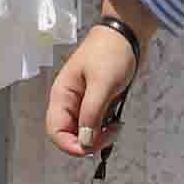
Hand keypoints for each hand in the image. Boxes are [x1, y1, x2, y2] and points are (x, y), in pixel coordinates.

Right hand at [46, 25, 138, 156]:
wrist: (128, 33)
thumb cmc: (111, 52)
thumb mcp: (102, 84)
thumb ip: (91, 114)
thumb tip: (84, 141)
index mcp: (62, 95)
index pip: (55, 130)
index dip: (70, 145)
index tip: (91, 149)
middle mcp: (69, 101)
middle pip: (69, 134)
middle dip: (88, 141)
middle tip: (110, 135)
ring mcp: (83, 101)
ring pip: (84, 130)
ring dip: (99, 135)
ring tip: (116, 127)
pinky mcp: (96, 101)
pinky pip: (95, 122)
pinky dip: (105, 127)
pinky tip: (116, 122)